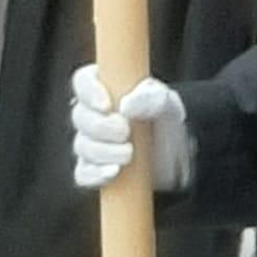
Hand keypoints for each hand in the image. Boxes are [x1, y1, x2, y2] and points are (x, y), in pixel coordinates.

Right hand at [71, 65, 189, 191]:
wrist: (176, 157)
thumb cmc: (166, 121)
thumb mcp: (167, 104)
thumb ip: (151, 97)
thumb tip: (126, 105)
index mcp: (105, 87)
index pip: (82, 81)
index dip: (88, 92)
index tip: (106, 106)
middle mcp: (92, 113)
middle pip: (80, 116)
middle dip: (100, 127)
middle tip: (125, 132)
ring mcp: (91, 142)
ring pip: (81, 145)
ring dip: (102, 151)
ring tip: (128, 154)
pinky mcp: (93, 169)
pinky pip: (83, 173)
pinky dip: (95, 174)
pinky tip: (113, 172)